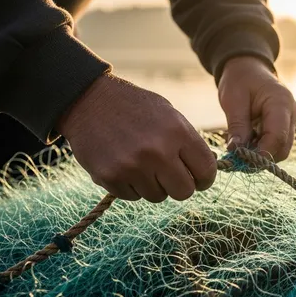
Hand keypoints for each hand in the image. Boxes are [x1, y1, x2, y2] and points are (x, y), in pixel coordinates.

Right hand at [57, 73, 216, 201]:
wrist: (88, 100)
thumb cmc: (135, 107)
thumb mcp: (169, 115)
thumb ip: (188, 142)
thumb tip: (206, 169)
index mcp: (177, 132)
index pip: (206, 170)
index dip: (204, 178)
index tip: (198, 178)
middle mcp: (157, 151)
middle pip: (184, 192)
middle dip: (180, 186)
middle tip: (170, 176)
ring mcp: (133, 166)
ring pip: (158, 196)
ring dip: (153, 185)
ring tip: (142, 164)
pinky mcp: (111, 177)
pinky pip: (133, 196)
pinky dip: (131, 186)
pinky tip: (124, 165)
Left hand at [218, 56, 295, 161]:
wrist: (248, 68)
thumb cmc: (240, 80)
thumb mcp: (233, 100)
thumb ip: (237, 125)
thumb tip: (236, 150)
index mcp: (281, 102)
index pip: (278, 137)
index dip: (261, 154)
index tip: (241, 161)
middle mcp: (291, 113)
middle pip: (283, 147)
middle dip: (261, 157)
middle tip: (237, 159)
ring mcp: (290, 120)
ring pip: (281, 149)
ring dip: (261, 155)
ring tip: (239, 150)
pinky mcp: (285, 126)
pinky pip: (277, 144)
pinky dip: (262, 149)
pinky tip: (246, 144)